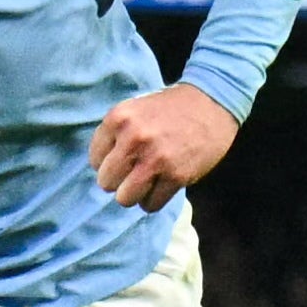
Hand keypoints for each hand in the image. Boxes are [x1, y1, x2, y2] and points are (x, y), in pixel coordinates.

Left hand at [88, 83, 242, 208]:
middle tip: (136, 171)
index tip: (125, 156)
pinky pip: (151, 204)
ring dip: (135, 194)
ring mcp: (155, 158)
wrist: (213, 102)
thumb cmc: (170, 108)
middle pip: (106, 183)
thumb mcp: (134, 109)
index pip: (94, 160)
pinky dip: (155, 199)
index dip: (108, 162)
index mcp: (118, 118)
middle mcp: (133, 138)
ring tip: (147, 181)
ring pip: (124, 199)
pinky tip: (163, 184)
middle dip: (120, 180)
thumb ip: (114, 135)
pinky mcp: (176, 175)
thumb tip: (99, 168)